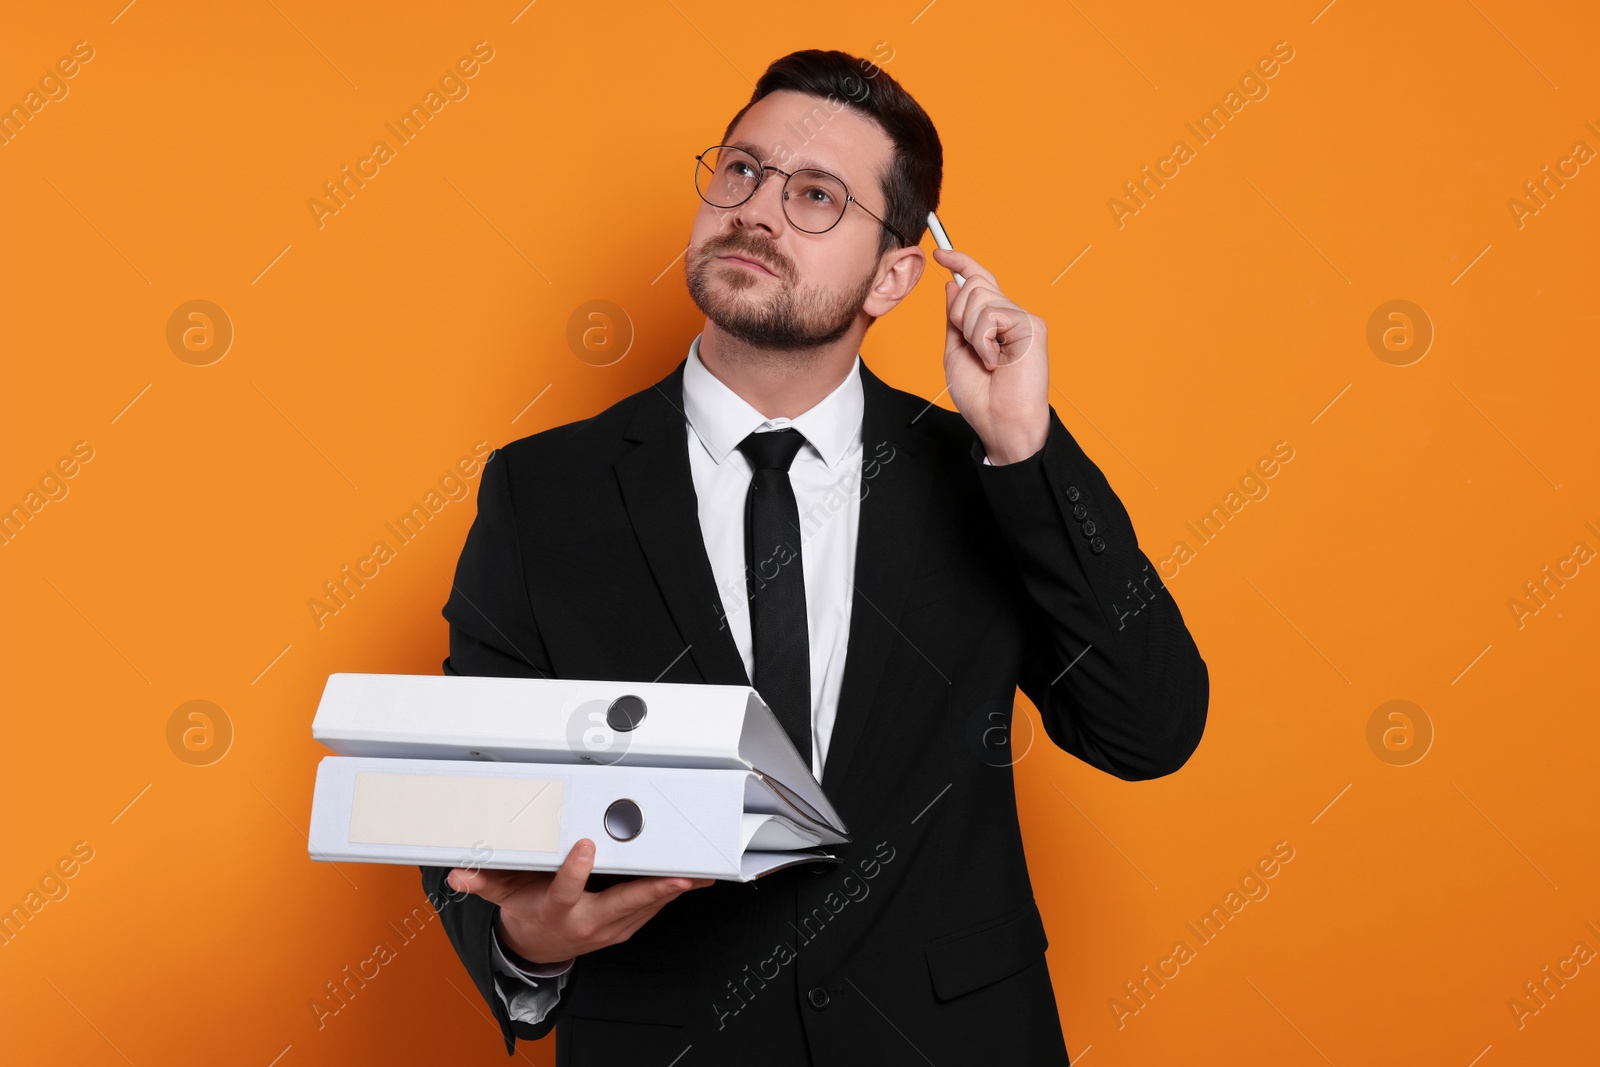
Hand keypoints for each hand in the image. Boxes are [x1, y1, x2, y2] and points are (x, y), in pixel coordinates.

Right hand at [446, 838, 713, 965]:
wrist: (540, 949)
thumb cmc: (529, 913)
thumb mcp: (504, 897)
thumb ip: (485, 881)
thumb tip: (459, 874)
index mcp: (557, 910)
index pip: (566, 890)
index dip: (576, 870)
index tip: (586, 846)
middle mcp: (587, 922)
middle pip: (623, 904)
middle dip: (653, 889)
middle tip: (679, 874)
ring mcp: (610, 927)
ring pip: (646, 907)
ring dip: (673, 890)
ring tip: (699, 871)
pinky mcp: (626, 926)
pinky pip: (652, 909)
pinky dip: (672, 894)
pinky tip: (693, 879)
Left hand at [933, 247, 1049, 464]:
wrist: (1000, 422)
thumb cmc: (980, 396)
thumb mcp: (955, 351)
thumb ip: (954, 318)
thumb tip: (952, 284)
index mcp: (993, 320)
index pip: (979, 279)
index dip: (961, 261)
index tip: (941, 252)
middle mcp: (1010, 314)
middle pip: (974, 283)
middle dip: (959, 315)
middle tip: (970, 346)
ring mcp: (1022, 318)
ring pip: (979, 297)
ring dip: (971, 331)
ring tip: (987, 358)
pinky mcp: (1031, 325)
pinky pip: (991, 314)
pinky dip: (984, 341)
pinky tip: (996, 361)